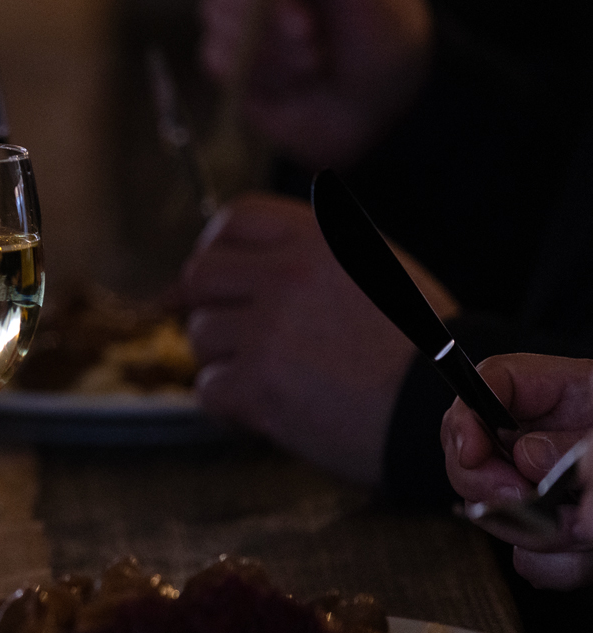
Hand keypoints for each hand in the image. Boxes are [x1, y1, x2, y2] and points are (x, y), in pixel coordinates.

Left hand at [178, 193, 455, 484]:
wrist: (440, 414)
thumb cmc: (414, 349)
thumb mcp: (374, 272)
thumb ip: (298, 258)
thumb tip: (191, 278)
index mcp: (320, 240)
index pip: (236, 218)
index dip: (217, 247)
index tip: (224, 280)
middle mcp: (289, 275)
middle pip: (200, 275)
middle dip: (210, 308)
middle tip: (241, 337)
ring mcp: (271, 329)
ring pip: (200, 334)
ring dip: (225, 360)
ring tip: (274, 377)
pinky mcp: (260, 383)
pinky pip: (208, 386)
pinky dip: (229, 405)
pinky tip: (264, 409)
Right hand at [201, 0, 432, 167]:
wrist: (384, 114)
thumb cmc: (387, 42)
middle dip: (264, 6)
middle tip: (311, 31)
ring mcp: (244, 14)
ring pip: (215, 15)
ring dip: (267, 44)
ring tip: (316, 60)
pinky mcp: (231, 56)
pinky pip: (216, 56)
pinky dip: (256, 72)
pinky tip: (294, 79)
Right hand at [444, 354, 592, 587]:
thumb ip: (585, 448)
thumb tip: (528, 459)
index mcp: (571, 393)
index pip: (490, 382)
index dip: (468, 411)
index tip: (469, 450)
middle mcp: (551, 440)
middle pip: (472, 451)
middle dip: (489, 484)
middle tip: (521, 500)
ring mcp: (553, 493)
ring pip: (500, 514)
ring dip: (539, 535)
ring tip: (590, 532)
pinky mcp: (562, 541)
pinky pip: (534, 560)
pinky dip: (559, 567)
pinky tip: (590, 558)